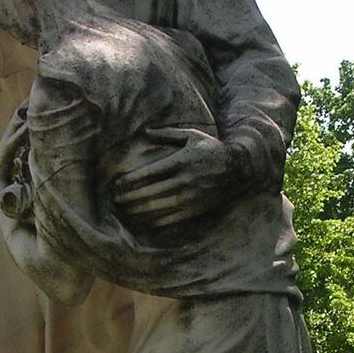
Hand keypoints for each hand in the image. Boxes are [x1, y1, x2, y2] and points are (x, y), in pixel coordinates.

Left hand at [112, 127, 234, 227]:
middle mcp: (183, 181)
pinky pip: (171, 218)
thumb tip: (145, 131)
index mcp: (180, 161)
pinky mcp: (195, 209)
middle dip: (129, 197)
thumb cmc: (211, 149)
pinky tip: (144, 220)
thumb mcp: (192, 136)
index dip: (130, 181)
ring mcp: (189, 197)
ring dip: (138, 210)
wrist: (237, 168)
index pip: (149, 174)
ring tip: (125, 210)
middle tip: (115, 200)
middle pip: (149, 192)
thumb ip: (167, 134)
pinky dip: (155, 221)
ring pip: (157, 208)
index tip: (117, 184)